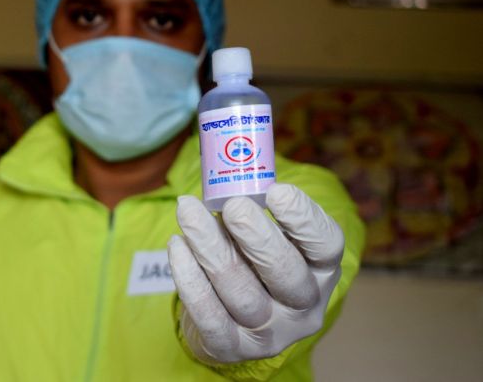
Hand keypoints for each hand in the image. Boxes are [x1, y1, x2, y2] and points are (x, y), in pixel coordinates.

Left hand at [167, 183, 344, 363]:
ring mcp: (269, 332)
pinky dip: (190, 278)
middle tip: (233, 204)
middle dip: (257, 236)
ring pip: (240, 292)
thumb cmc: (251, 261)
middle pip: (285, 273)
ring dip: (211, 247)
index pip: (325, 246)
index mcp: (321, 271)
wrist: (231, 321)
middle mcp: (303, 306)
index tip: (277, 191)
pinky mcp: (231, 347)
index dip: (304, 220)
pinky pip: (208, 315)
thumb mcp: (270, 235)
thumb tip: (229, 155)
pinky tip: (177, 246)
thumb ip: (258, 204)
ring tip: (188, 211)